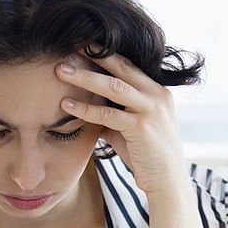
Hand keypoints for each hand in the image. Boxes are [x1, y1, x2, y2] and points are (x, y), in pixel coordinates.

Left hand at [55, 48, 185, 195]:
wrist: (167, 182)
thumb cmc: (146, 156)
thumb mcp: (130, 129)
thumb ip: (113, 114)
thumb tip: (87, 105)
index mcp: (157, 91)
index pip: (127, 65)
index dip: (103, 54)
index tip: (79, 45)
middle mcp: (157, 95)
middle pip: (121, 67)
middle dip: (93, 56)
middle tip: (67, 46)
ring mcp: (151, 110)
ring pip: (114, 86)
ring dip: (85, 77)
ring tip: (60, 71)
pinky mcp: (142, 128)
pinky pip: (109, 114)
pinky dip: (86, 108)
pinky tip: (66, 105)